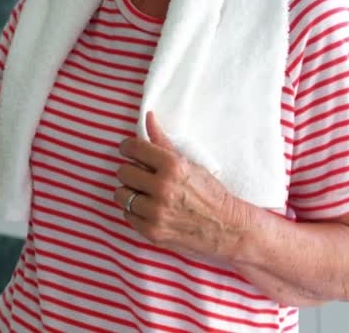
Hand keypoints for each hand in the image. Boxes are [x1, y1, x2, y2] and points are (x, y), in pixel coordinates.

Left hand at [114, 112, 248, 261]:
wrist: (227, 228)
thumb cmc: (209, 193)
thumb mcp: (189, 163)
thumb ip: (163, 142)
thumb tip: (148, 117)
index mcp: (173, 166)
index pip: (133, 148)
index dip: (128, 147)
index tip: (129, 150)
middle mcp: (163, 188)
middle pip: (123, 172)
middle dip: (131, 172)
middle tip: (142, 176)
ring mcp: (156, 212)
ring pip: (121, 194)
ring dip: (130, 193)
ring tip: (145, 194)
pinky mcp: (152, 231)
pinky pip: (127, 214)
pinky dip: (135, 212)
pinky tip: (149, 210)